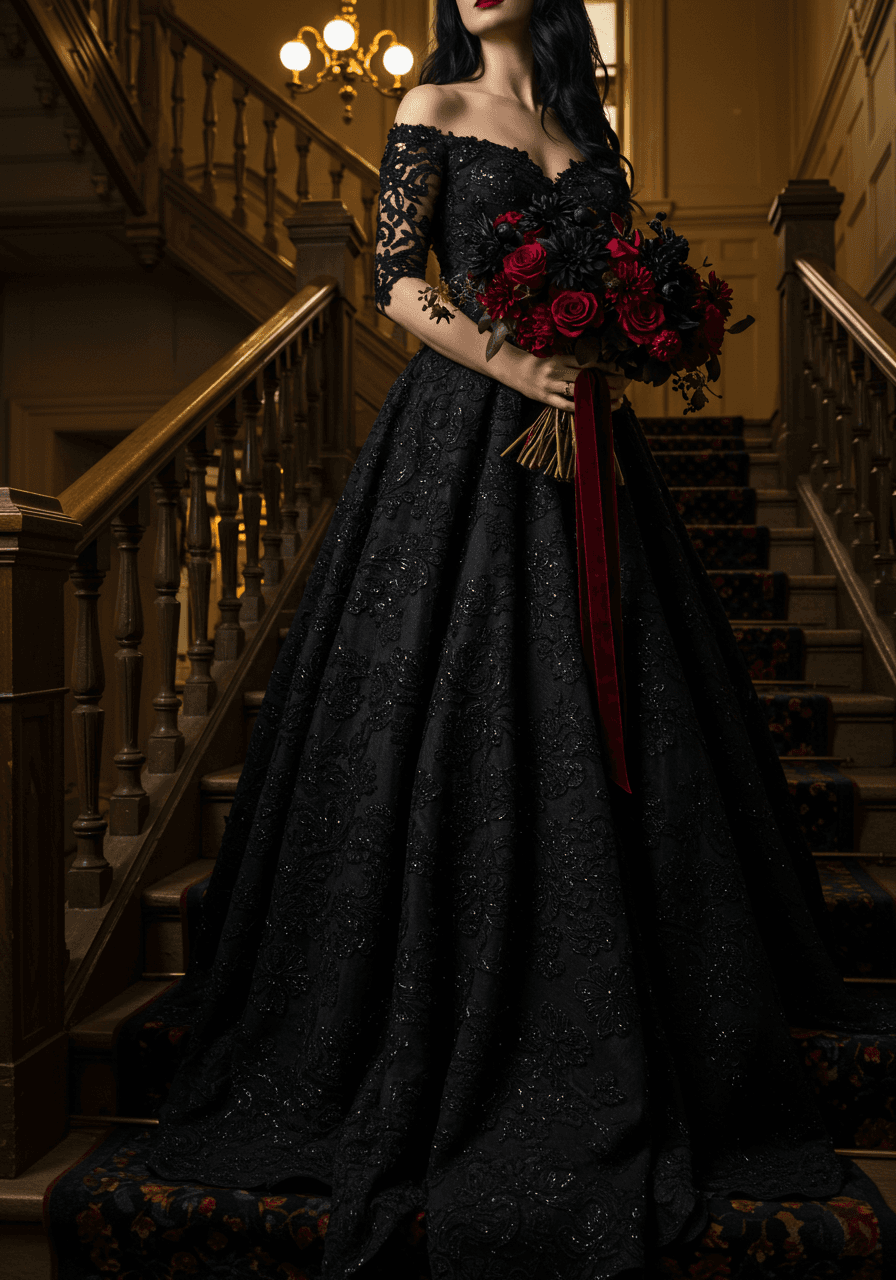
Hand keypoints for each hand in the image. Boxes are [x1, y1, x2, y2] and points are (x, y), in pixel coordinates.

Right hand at [508, 351, 629, 411]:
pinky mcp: (546, 398)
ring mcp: (551, 385)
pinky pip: (567, 405)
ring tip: (617, 399)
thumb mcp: (558, 357)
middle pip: (587, 376)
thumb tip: (601, 364)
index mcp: (561, 357)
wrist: (516, 371)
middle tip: (625, 384)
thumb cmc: (541, 365)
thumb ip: (575, 361)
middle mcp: (557, 370)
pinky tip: (597, 409)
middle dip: (608, 380)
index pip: (588, 361)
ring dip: (599, 395)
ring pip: (579, 390)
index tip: (621, 369)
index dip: (606, 366)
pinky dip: (583, 407)